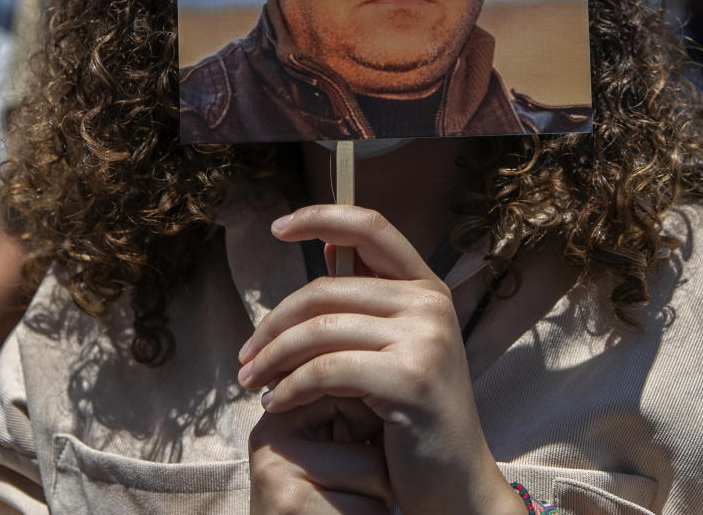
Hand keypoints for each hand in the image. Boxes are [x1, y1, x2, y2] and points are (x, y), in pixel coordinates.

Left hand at [239, 206, 519, 514]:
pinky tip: (276, 403)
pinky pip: (326, 370)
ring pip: (320, 329)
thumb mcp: (400, 347)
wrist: (457, 485)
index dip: (321, 216)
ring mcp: (425, 339)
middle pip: (327, 289)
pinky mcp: (409, 380)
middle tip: (246, 355)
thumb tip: (327, 248)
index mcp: (428, 287)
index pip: (370, 226)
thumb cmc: (416, 417)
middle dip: (275, 321)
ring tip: (252, 380)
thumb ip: (369, 300)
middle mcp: (431, 303)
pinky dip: (290, 387)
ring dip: (273, 357)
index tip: (277, 226)